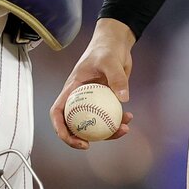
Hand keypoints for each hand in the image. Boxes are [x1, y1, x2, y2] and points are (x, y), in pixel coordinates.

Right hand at [50, 18, 136, 149]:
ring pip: (94, 123)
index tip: (74, 139)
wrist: (117, 43)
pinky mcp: (106, 100)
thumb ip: (116, 77)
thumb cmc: (106, 48)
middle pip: (74, 123)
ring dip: (106, 132)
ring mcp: (93, 100)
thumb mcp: (109, 60)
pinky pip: (109, 116)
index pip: (58, 112)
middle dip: (81, 138)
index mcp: (72, 89)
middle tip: (93, 145)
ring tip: (123, 129)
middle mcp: (80, 97)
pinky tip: (130, 117)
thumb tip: (123, 98)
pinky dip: (118, 120)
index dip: (61, 129)